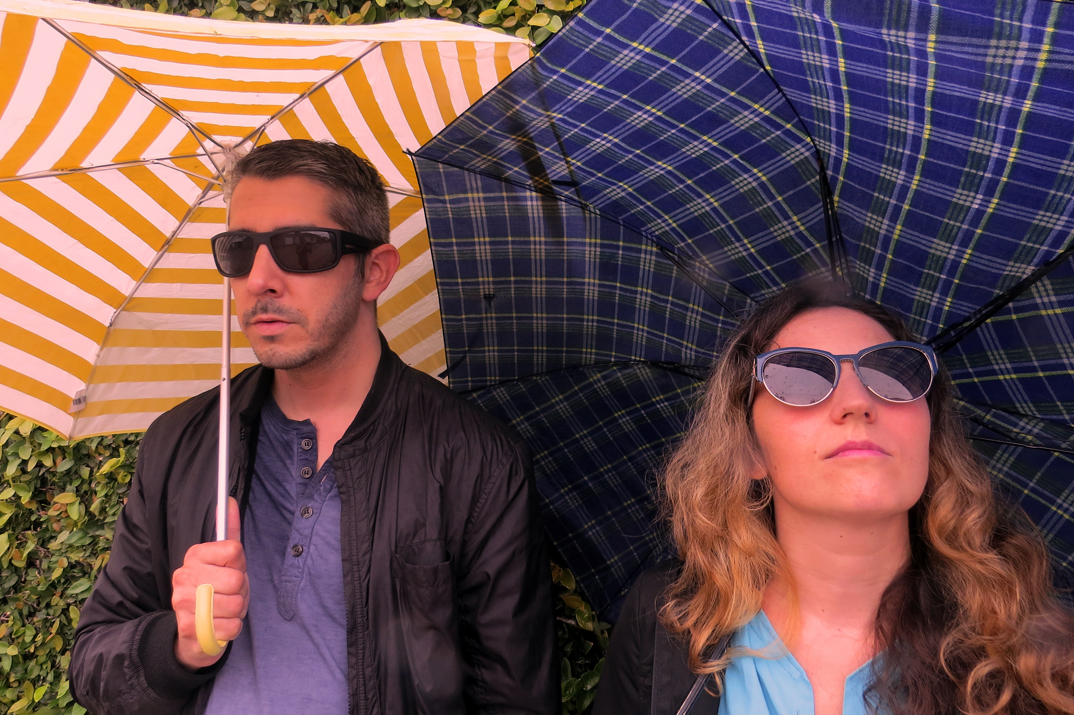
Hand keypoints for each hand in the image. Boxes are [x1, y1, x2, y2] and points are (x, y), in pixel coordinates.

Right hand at [171, 497, 247, 669]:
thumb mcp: (224, 561)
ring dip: (237, 611)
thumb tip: (229, 501)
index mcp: (194, 555)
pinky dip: (232, 628)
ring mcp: (183, 604)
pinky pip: (232, 626)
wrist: (194, 631)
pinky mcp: (188, 628)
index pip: (235, 550)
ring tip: (224, 609)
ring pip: (236, 604)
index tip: (230, 570)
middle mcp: (184, 577)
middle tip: (229, 594)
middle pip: (237, 580)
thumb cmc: (216, 591)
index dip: (240, 564)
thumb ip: (229, 532)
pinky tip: (219, 624)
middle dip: (241, 591)